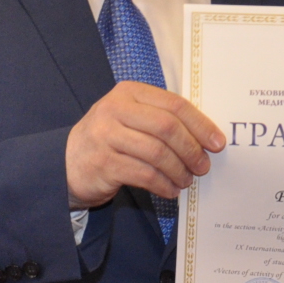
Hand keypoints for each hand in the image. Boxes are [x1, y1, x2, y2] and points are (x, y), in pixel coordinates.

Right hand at [65, 82, 224, 208]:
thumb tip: (205, 137)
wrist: (66, 162)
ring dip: (179, 170)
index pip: (174, 104)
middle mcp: (115, 109)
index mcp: (128, 92)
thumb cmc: (109, 139)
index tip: (217, 143)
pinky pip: (144, 175)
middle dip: (191, 149)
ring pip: (157, 153)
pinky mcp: (103, 163)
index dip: (200, 124)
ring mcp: (106, 136)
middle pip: (167, 127)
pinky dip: (164, 184)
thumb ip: (161, 119)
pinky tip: (171, 190)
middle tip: (203, 166)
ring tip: (186, 180)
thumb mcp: (130, 118)